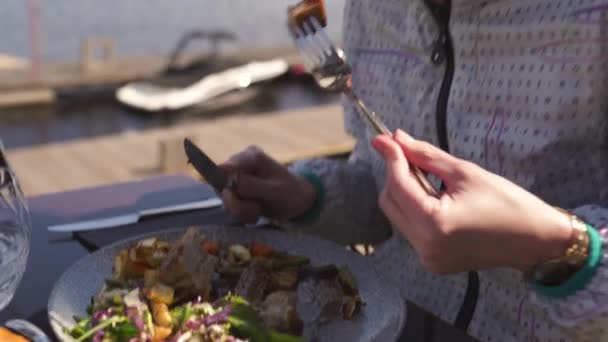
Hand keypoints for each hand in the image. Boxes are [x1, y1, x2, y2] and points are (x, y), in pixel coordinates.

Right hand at [219, 146, 315, 222]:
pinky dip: (243, 214)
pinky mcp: (234, 194)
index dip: (223, 176)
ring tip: (259, 211)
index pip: (229, 165)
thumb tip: (231, 181)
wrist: (298, 202)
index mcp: (252, 157)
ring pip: (225, 199)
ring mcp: (235, 180)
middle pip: (222, 185)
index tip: (226, 189)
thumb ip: (253, 186)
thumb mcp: (275, 190)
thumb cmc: (291, 192)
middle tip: (255, 209)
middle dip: (237, 203)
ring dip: (241, 211)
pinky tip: (256, 213)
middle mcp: (240, 165)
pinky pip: (230, 208)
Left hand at [372, 130, 572, 273]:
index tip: (383, 137)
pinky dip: (415, 209)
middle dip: (396, 175)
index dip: (391, 158)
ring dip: (405, 192)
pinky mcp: (432, 262)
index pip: (398, 184)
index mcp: (434, 224)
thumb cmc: (508, 203)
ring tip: (431, 179)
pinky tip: (436, 199)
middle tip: (411, 155)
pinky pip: (411, 229)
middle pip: (390, 201)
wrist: (537, 241)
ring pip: (397, 215)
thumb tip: (396, 139)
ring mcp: (427, 258)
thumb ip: (425, 156)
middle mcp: (425, 246)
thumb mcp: (465, 173)